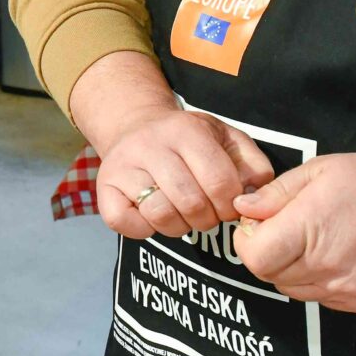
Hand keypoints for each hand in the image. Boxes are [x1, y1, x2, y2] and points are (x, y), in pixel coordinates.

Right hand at [96, 107, 275, 237]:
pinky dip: (144, 229)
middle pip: (191, 202)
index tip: (228, 206)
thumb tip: (251, 197)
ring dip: (179, 226)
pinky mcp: (103, 186)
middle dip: (208, 219)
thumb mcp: (226, 138)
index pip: (220, 182)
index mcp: (186, 130)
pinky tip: (154, 216)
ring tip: (182, 215)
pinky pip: (124, 222)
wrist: (136, 126)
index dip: (231, 205)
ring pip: (160, 214)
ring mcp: (122, 165)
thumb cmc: (189, 141)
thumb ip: (252, 164)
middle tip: (207, 214)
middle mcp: (150, 144)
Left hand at [233, 152, 355, 312]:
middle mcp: (325, 265)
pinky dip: (318, 282)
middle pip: (270, 275)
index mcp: (310, 228)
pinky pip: (322, 299)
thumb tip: (242, 207)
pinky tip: (336, 257)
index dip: (247, 242)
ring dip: (291, 269)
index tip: (256, 227)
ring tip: (314, 242)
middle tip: (285, 232)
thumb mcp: (321, 171)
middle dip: (267, 254)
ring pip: (293, 289)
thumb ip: (276, 193)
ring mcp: (345, 289)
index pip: (254, 256)